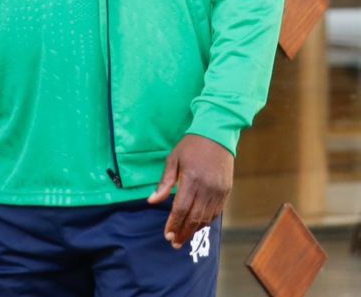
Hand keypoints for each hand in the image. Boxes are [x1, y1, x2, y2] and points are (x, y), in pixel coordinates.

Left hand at [147, 134, 232, 248]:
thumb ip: (164, 183)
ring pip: (206, 217)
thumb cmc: (191, 146)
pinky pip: (216, 212)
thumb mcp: (173, 159)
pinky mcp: (226, 191)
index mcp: (191, 179)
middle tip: (174, 243)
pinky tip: (198, 225)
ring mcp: (218, 191)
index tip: (167, 235)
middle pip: (194, 217)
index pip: (181, 208)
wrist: (216, 135)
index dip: (174, 223)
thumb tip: (152, 201)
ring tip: (184, 238)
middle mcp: (206, 188)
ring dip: (195, 230)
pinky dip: (206, 221)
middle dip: (183, 232)